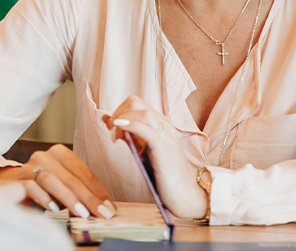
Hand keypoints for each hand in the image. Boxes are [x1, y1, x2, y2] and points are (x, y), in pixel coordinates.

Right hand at [0, 144, 115, 218]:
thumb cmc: (44, 190)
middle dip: (88, 197)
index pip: (83, 172)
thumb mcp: (65, 188)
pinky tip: (55, 209)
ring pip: (51, 180)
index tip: (109, 208)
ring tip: (82, 214)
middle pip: (70, 177)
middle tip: (100, 213)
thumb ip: (82, 192)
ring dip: (69, 198)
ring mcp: (29, 167)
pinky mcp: (17, 181)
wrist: (12, 191)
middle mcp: (44, 156)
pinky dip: (44, 198)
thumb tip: (107, 207)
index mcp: (60, 153)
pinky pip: (31, 187)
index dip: (98, 191)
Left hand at [105, 96, 208, 219]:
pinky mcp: (164, 148)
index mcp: (159, 123)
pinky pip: (147, 129)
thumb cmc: (165, 173)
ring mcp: (165, 135)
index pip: (135, 103)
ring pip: (141, 112)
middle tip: (112, 133)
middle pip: (135, 102)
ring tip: (115, 136)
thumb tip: (108, 120)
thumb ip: (128, 135)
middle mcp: (163, 125)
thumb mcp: (143, 150)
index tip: (112, 130)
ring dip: (122, 119)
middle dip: (117, 113)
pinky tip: (120, 129)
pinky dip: (131, 125)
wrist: (186, 192)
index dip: (119, 112)